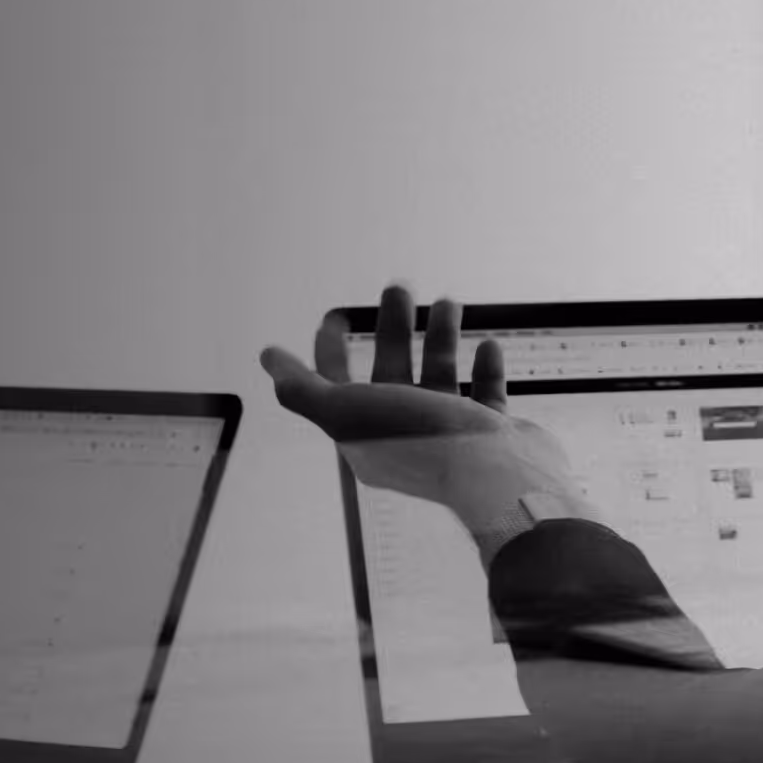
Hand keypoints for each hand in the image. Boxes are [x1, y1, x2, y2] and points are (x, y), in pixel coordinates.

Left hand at [261, 283, 588, 525]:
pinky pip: (486, 398)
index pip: (337, 388)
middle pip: (390, 372)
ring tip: (449, 303)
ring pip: (439, 379)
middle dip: (391, 329)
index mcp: (367, 435)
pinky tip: (487, 346)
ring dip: (441, 340)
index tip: (336, 315)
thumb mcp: (345, 412)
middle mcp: (406, 436)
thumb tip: (268, 359)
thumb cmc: (419, 440)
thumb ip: (302, 389)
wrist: (494, 475)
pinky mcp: (492, 436)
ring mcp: (451, 437)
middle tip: (399, 288)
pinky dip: (485, 370)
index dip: (329, 351)